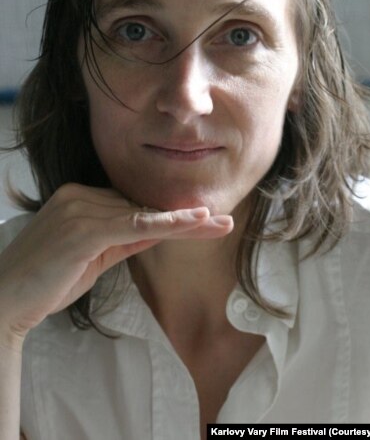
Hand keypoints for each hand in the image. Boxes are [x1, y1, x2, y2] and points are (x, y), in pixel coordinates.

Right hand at [0, 183, 232, 345]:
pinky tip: (193, 222)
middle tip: (222, 220)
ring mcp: (80, 209)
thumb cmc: (47, 280)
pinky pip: (132, 225)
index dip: (170, 214)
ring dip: (185, 221)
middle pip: (143, 206)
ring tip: (219, 223)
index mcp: (80, 198)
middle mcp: (80, 196)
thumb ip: (123, 239)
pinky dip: (165, 224)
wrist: (5, 299)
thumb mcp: (94, 255)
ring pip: (144, 214)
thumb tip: (157, 230)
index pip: (134, 204)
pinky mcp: (82, 229)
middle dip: (185, 216)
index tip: (204, 218)